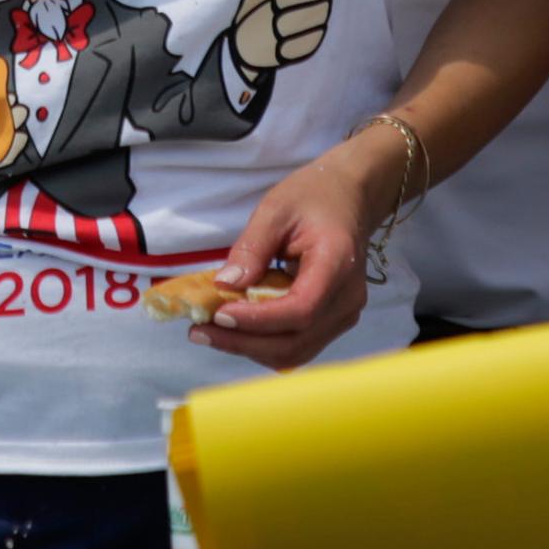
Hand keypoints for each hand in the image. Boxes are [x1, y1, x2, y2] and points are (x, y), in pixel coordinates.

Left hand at [193, 145, 378, 369]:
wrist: (349, 198)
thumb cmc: (313, 197)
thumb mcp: (275, 209)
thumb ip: (252, 248)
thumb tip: (225, 285)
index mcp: (338, 265)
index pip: (301, 309)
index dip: (258, 320)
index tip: (219, 314)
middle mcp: (347, 300)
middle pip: (295, 341)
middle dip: (244, 343)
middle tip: (199, 332)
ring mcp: (343, 315)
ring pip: (295, 351)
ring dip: (250, 348)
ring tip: (210, 333)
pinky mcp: (332, 322)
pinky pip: (296, 344)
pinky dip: (263, 343)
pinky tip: (234, 330)